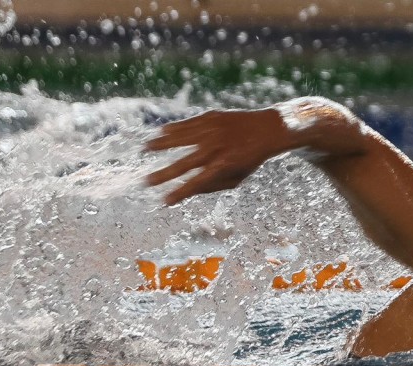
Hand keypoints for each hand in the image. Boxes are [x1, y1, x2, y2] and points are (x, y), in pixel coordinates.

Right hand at [145, 108, 290, 204]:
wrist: (267, 129)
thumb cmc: (250, 158)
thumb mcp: (237, 177)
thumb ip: (214, 184)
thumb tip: (190, 190)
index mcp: (222, 167)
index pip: (195, 184)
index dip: (179, 193)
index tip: (165, 202)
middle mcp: (214, 149)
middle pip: (183, 164)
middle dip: (163, 175)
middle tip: (146, 182)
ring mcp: (211, 132)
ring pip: (180, 138)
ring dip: (161, 144)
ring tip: (145, 148)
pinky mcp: (210, 117)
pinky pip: (188, 124)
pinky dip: (174, 128)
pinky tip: (161, 132)